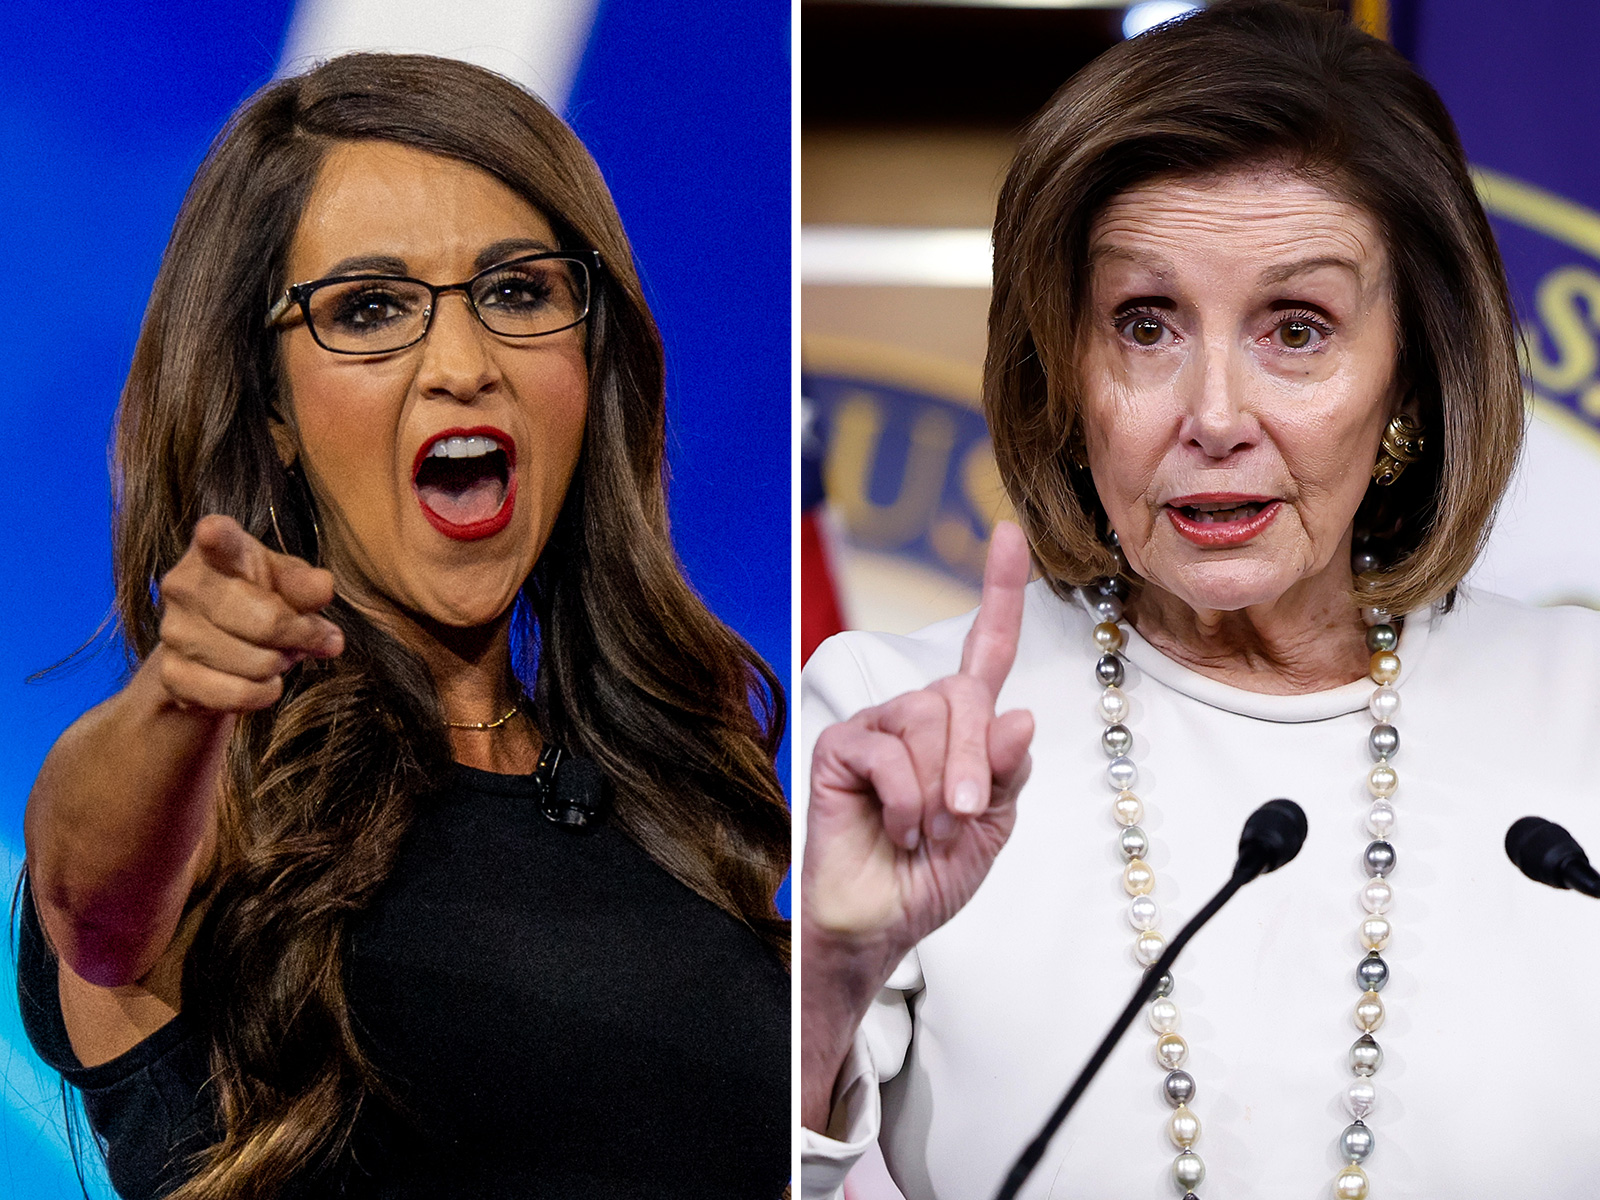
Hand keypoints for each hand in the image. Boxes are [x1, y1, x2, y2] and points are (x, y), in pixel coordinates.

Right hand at [154, 514, 343, 712]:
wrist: (222, 644)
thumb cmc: (262, 598)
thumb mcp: (290, 583)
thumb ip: (306, 584)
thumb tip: (322, 588)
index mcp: (215, 549)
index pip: (216, 539)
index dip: (216, 537)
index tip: (212, 533)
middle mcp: (184, 584)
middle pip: (264, 620)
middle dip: (300, 635)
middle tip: (312, 636)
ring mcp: (172, 630)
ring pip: (254, 662)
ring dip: (281, 665)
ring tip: (280, 654)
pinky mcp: (171, 673)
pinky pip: (235, 694)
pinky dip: (262, 693)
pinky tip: (263, 682)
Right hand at [804, 520, 1035, 956]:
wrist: (876, 924)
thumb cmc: (927, 877)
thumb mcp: (991, 828)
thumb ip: (1006, 772)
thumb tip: (1016, 714)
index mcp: (958, 730)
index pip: (984, 652)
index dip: (1000, 592)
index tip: (1009, 533)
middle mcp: (917, 716)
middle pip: (964, 695)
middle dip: (976, 759)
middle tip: (966, 814)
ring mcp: (877, 727)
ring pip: (930, 721)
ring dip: (941, 789)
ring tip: (925, 831)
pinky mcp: (841, 746)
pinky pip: (891, 752)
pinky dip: (907, 801)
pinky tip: (896, 829)